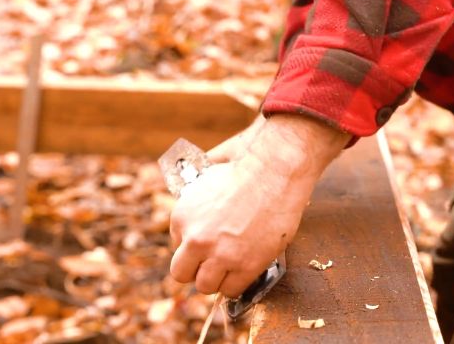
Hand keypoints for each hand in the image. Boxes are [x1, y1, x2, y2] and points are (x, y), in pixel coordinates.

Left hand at [169, 114, 350, 296]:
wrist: (277, 168)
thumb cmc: (246, 163)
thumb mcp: (206, 174)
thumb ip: (196, 193)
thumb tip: (193, 189)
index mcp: (181, 216)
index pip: (176, 245)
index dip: (194, 243)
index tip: (209, 239)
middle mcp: (196, 239)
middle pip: (182, 273)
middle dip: (196, 268)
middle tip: (213, 260)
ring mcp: (221, 255)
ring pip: (205, 286)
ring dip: (217, 278)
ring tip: (230, 265)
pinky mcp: (248, 265)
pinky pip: (232, 290)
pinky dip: (237, 283)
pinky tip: (245, 269)